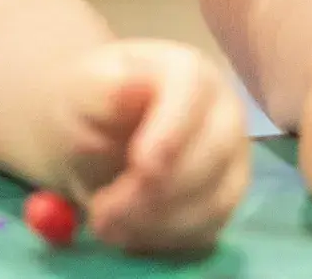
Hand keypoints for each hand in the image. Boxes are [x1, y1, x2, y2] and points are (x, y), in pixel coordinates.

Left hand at [55, 40, 253, 253]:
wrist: (90, 134)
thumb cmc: (87, 105)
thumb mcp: (82, 91)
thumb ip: (104, 92)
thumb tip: (131, 86)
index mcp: (188, 71)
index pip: (194, 93)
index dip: (173, 131)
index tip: (141, 167)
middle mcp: (222, 113)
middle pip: (214, 153)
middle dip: (158, 192)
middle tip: (103, 213)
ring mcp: (230, 160)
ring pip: (214, 201)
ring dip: (156, 223)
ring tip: (103, 223)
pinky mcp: (222, 202)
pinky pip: (206, 231)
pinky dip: (163, 240)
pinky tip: (125, 232)